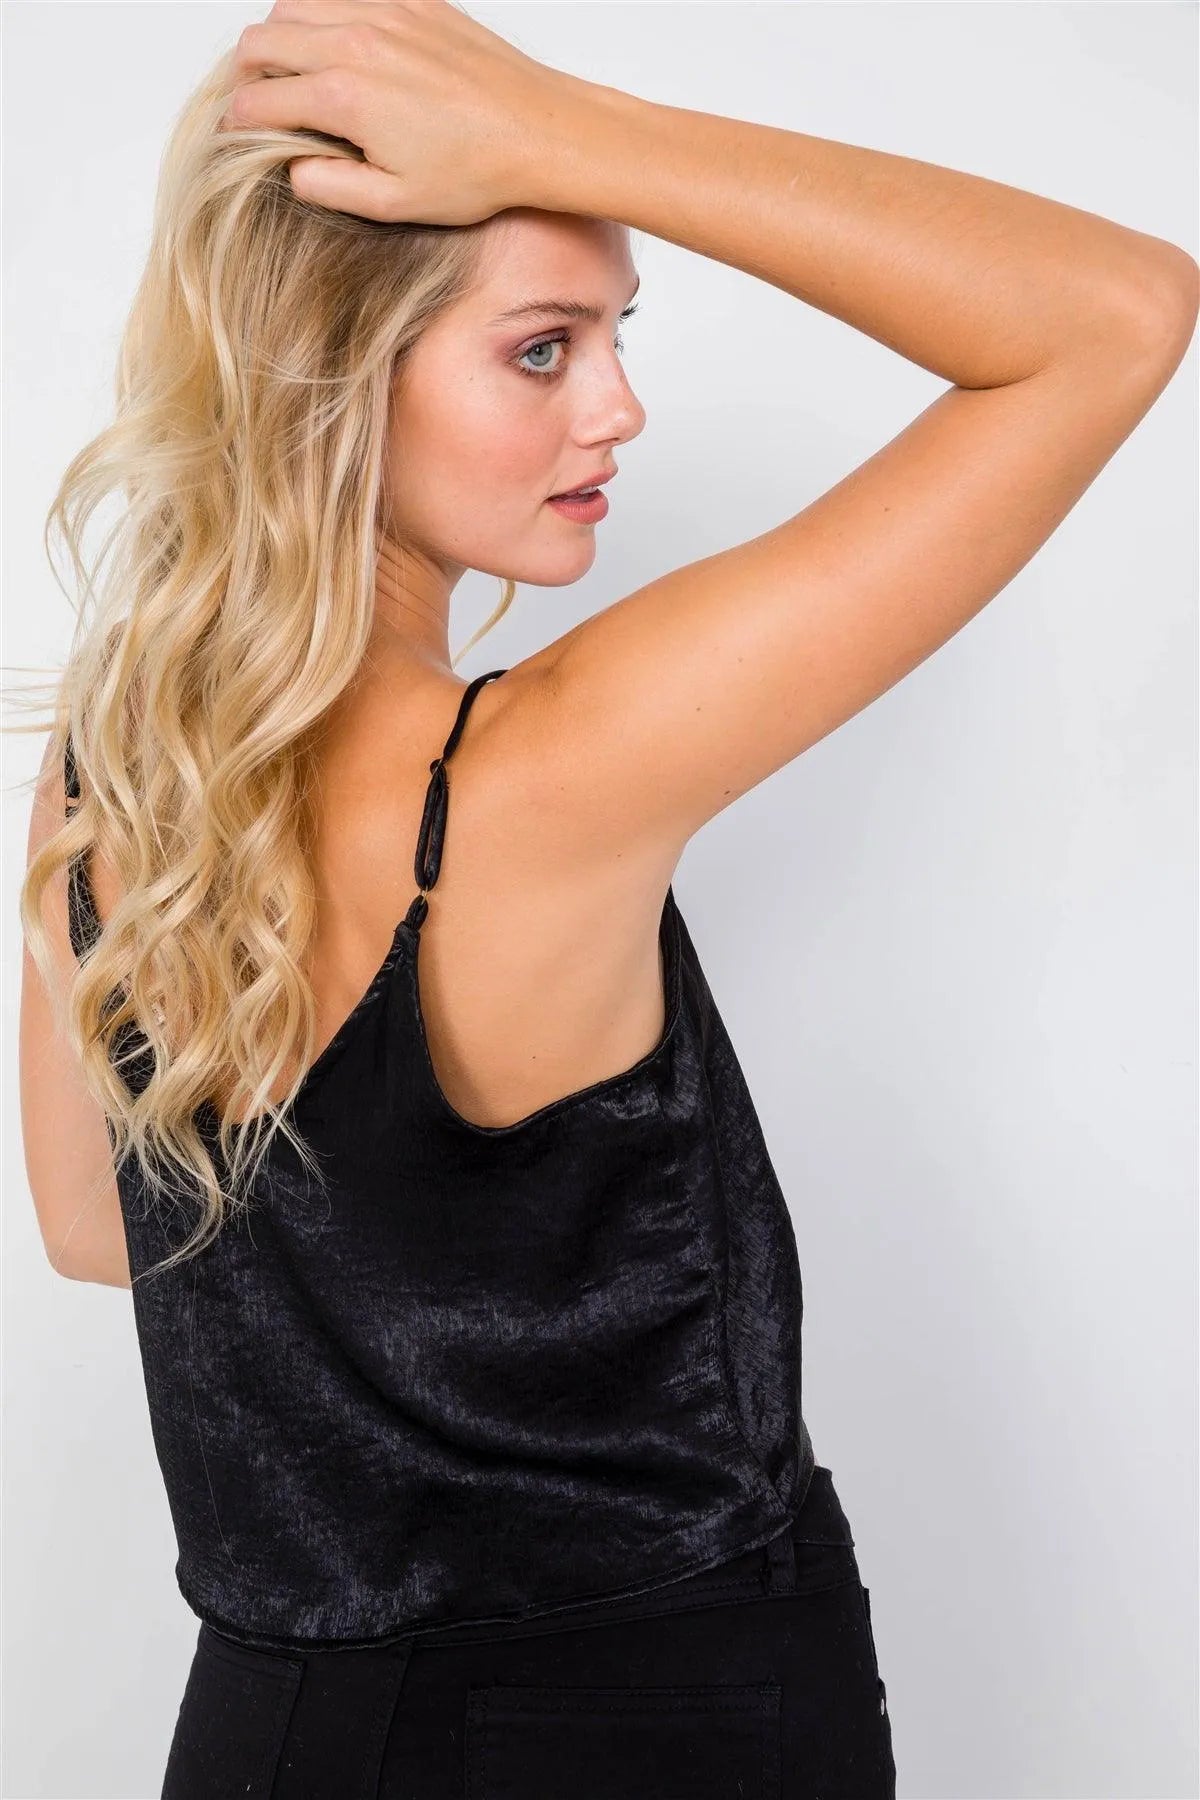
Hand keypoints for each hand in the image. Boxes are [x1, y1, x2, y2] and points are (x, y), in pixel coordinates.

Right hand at [218, 0, 578, 225]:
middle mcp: (355, 42)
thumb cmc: (477, 171)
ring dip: (280, 37)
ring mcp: (383, 13)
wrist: (538, 132)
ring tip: (291, 71)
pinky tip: (336, 45)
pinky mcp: (411, 0)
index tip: (237, 135)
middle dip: (247, 75)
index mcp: (344, 96)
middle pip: (262, 40)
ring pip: (295, 5)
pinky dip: (324, 13)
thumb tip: (290, 169)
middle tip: (256, 102)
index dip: (237, 121)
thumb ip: (329, 187)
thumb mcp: (394, 202)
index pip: (259, 99)